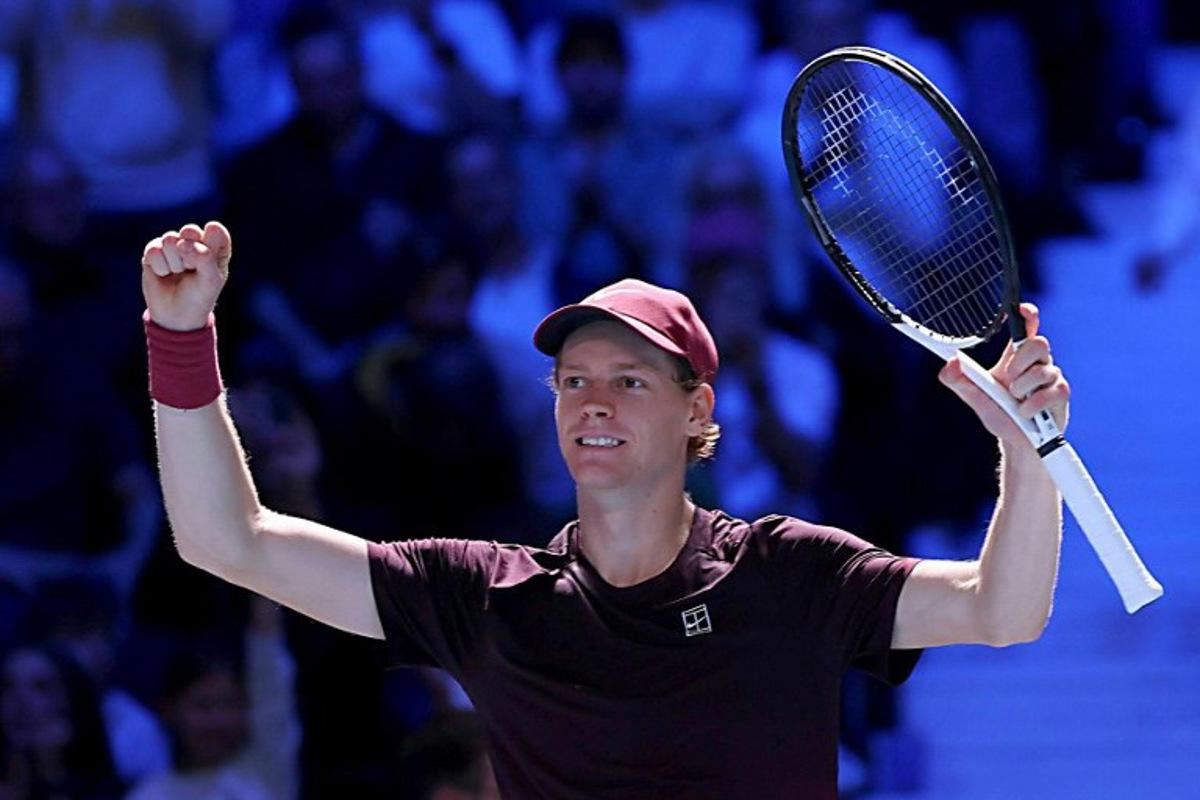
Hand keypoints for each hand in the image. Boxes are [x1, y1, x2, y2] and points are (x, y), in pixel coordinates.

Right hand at [141, 221, 230, 330]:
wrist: (176, 315)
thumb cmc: (199, 296)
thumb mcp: (211, 280)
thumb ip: (205, 257)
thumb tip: (183, 242)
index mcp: (216, 246)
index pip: (215, 231)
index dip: (209, 245)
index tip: (207, 262)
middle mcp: (195, 241)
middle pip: (190, 230)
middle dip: (189, 252)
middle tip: (191, 269)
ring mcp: (173, 245)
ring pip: (170, 239)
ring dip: (175, 262)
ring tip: (178, 273)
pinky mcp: (154, 251)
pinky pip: (154, 249)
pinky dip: (160, 266)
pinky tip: (164, 274)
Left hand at [939, 303, 1069, 449]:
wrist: (1017, 443)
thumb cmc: (1000, 414)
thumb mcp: (975, 398)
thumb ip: (959, 381)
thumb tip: (949, 364)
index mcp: (1016, 357)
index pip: (1026, 329)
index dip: (1027, 316)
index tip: (1022, 309)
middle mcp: (1037, 363)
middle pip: (1039, 343)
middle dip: (1020, 361)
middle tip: (1009, 379)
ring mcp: (1051, 378)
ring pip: (1043, 370)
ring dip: (1022, 389)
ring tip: (1014, 401)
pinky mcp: (1061, 395)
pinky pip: (1052, 392)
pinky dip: (1032, 405)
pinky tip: (1025, 413)